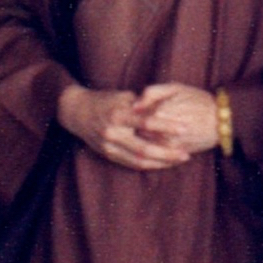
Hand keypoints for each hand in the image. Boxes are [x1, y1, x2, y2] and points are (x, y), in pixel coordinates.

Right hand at [58, 84, 188, 170]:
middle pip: (144, 149)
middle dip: (167, 154)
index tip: (185, 128)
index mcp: (118, 115)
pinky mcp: (108, 155)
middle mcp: (112, 133)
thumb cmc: (105, 100)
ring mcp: (109, 147)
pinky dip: (149, 165)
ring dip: (161, 163)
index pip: (146, 122)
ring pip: (139, 161)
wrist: (77, 112)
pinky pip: (131, 164)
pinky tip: (163, 164)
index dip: (166, 127)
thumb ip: (144, 104)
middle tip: (186, 154)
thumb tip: (167, 109)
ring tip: (178, 160)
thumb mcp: (123, 96)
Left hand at [128, 82, 220, 155]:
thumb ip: (152, 92)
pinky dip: (152, 149)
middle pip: (137, 131)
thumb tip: (134, 105)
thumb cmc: (198, 100)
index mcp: (159, 110)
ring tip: (148, 132)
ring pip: (145, 144)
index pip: (134, 116)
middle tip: (134, 125)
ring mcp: (169, 143)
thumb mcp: (176, 87)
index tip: (130, 112)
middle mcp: (162, 128)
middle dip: (134, 129)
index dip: (131, 114)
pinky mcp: (175, 153)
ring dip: (141, 140)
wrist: (222, 119)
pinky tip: (155, 142)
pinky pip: (157, 154)